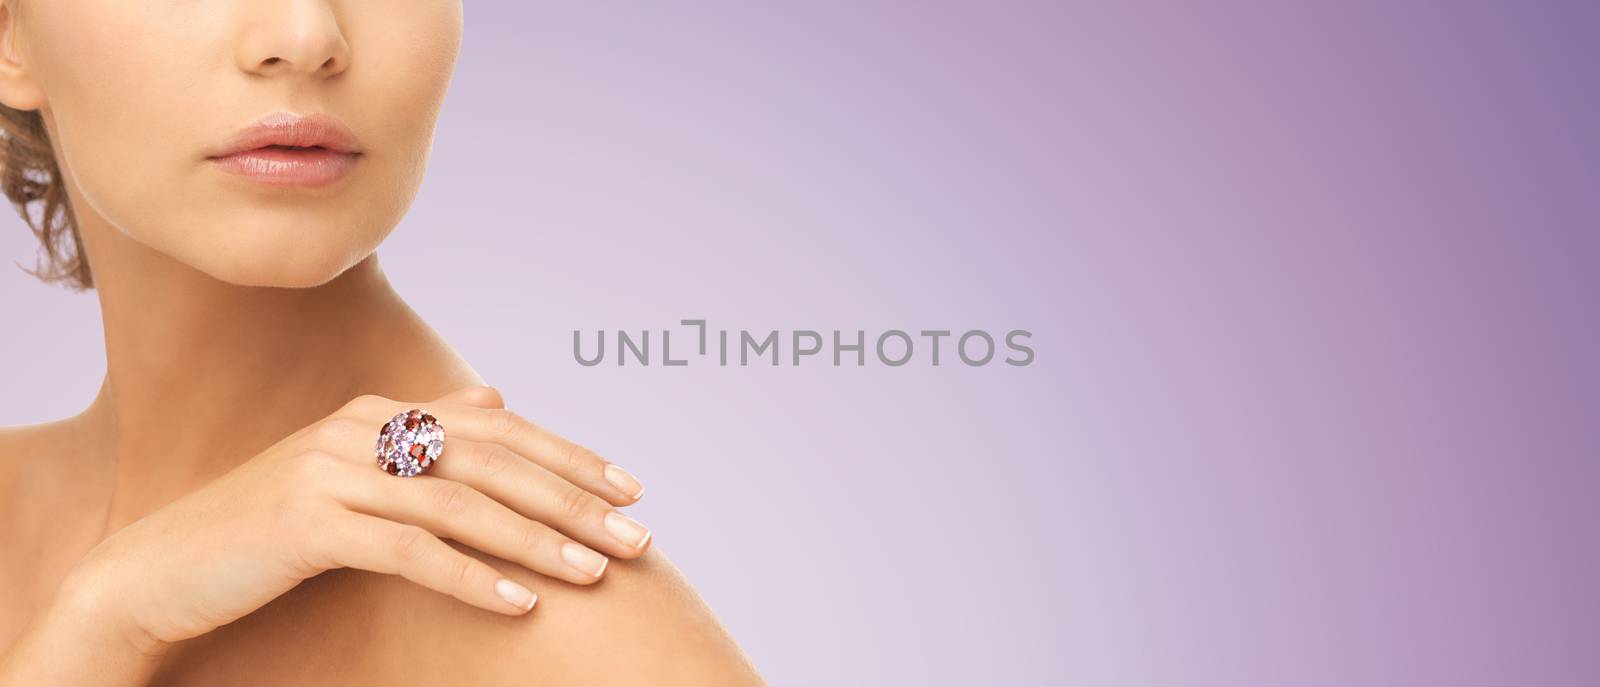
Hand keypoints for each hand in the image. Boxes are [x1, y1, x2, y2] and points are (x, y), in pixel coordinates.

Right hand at [55, 386, 651, 656]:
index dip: (569, 457)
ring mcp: (330, 472)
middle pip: (491, 463)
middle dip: (572, 501)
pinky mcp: (307, 524)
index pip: (498, 429)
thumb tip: (494, 396)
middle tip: (636, 537)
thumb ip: (423, 434)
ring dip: (537, 542)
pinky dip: (471, 577)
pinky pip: (409, 552)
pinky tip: (521, 604)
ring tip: (595, 574)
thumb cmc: (268, 530)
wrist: (158, 571)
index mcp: (379, 413)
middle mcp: (359, 429)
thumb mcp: (351, 471)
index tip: (630, 490)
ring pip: (459, 507)